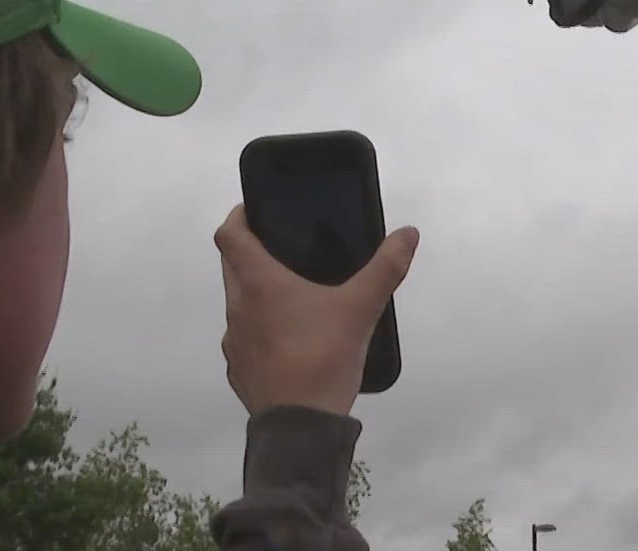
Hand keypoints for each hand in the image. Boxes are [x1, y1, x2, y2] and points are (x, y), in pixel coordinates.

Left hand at [214, 203, 419, 417]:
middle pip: (231, 266)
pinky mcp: (239, 370)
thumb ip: (386, 268)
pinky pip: (244, 339)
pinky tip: (290, 342)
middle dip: (249, 252)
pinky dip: (260, 330)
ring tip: (293, 297)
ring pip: (237, 304)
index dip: (238, 216)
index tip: (255, 211)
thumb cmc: (323, 357)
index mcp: (258, 284)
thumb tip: (407, 234)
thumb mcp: (361, 308)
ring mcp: (234, 342)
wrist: (299, 427)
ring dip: (255, 293)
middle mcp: (238, 308)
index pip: (230, 235)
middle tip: (283, 248)